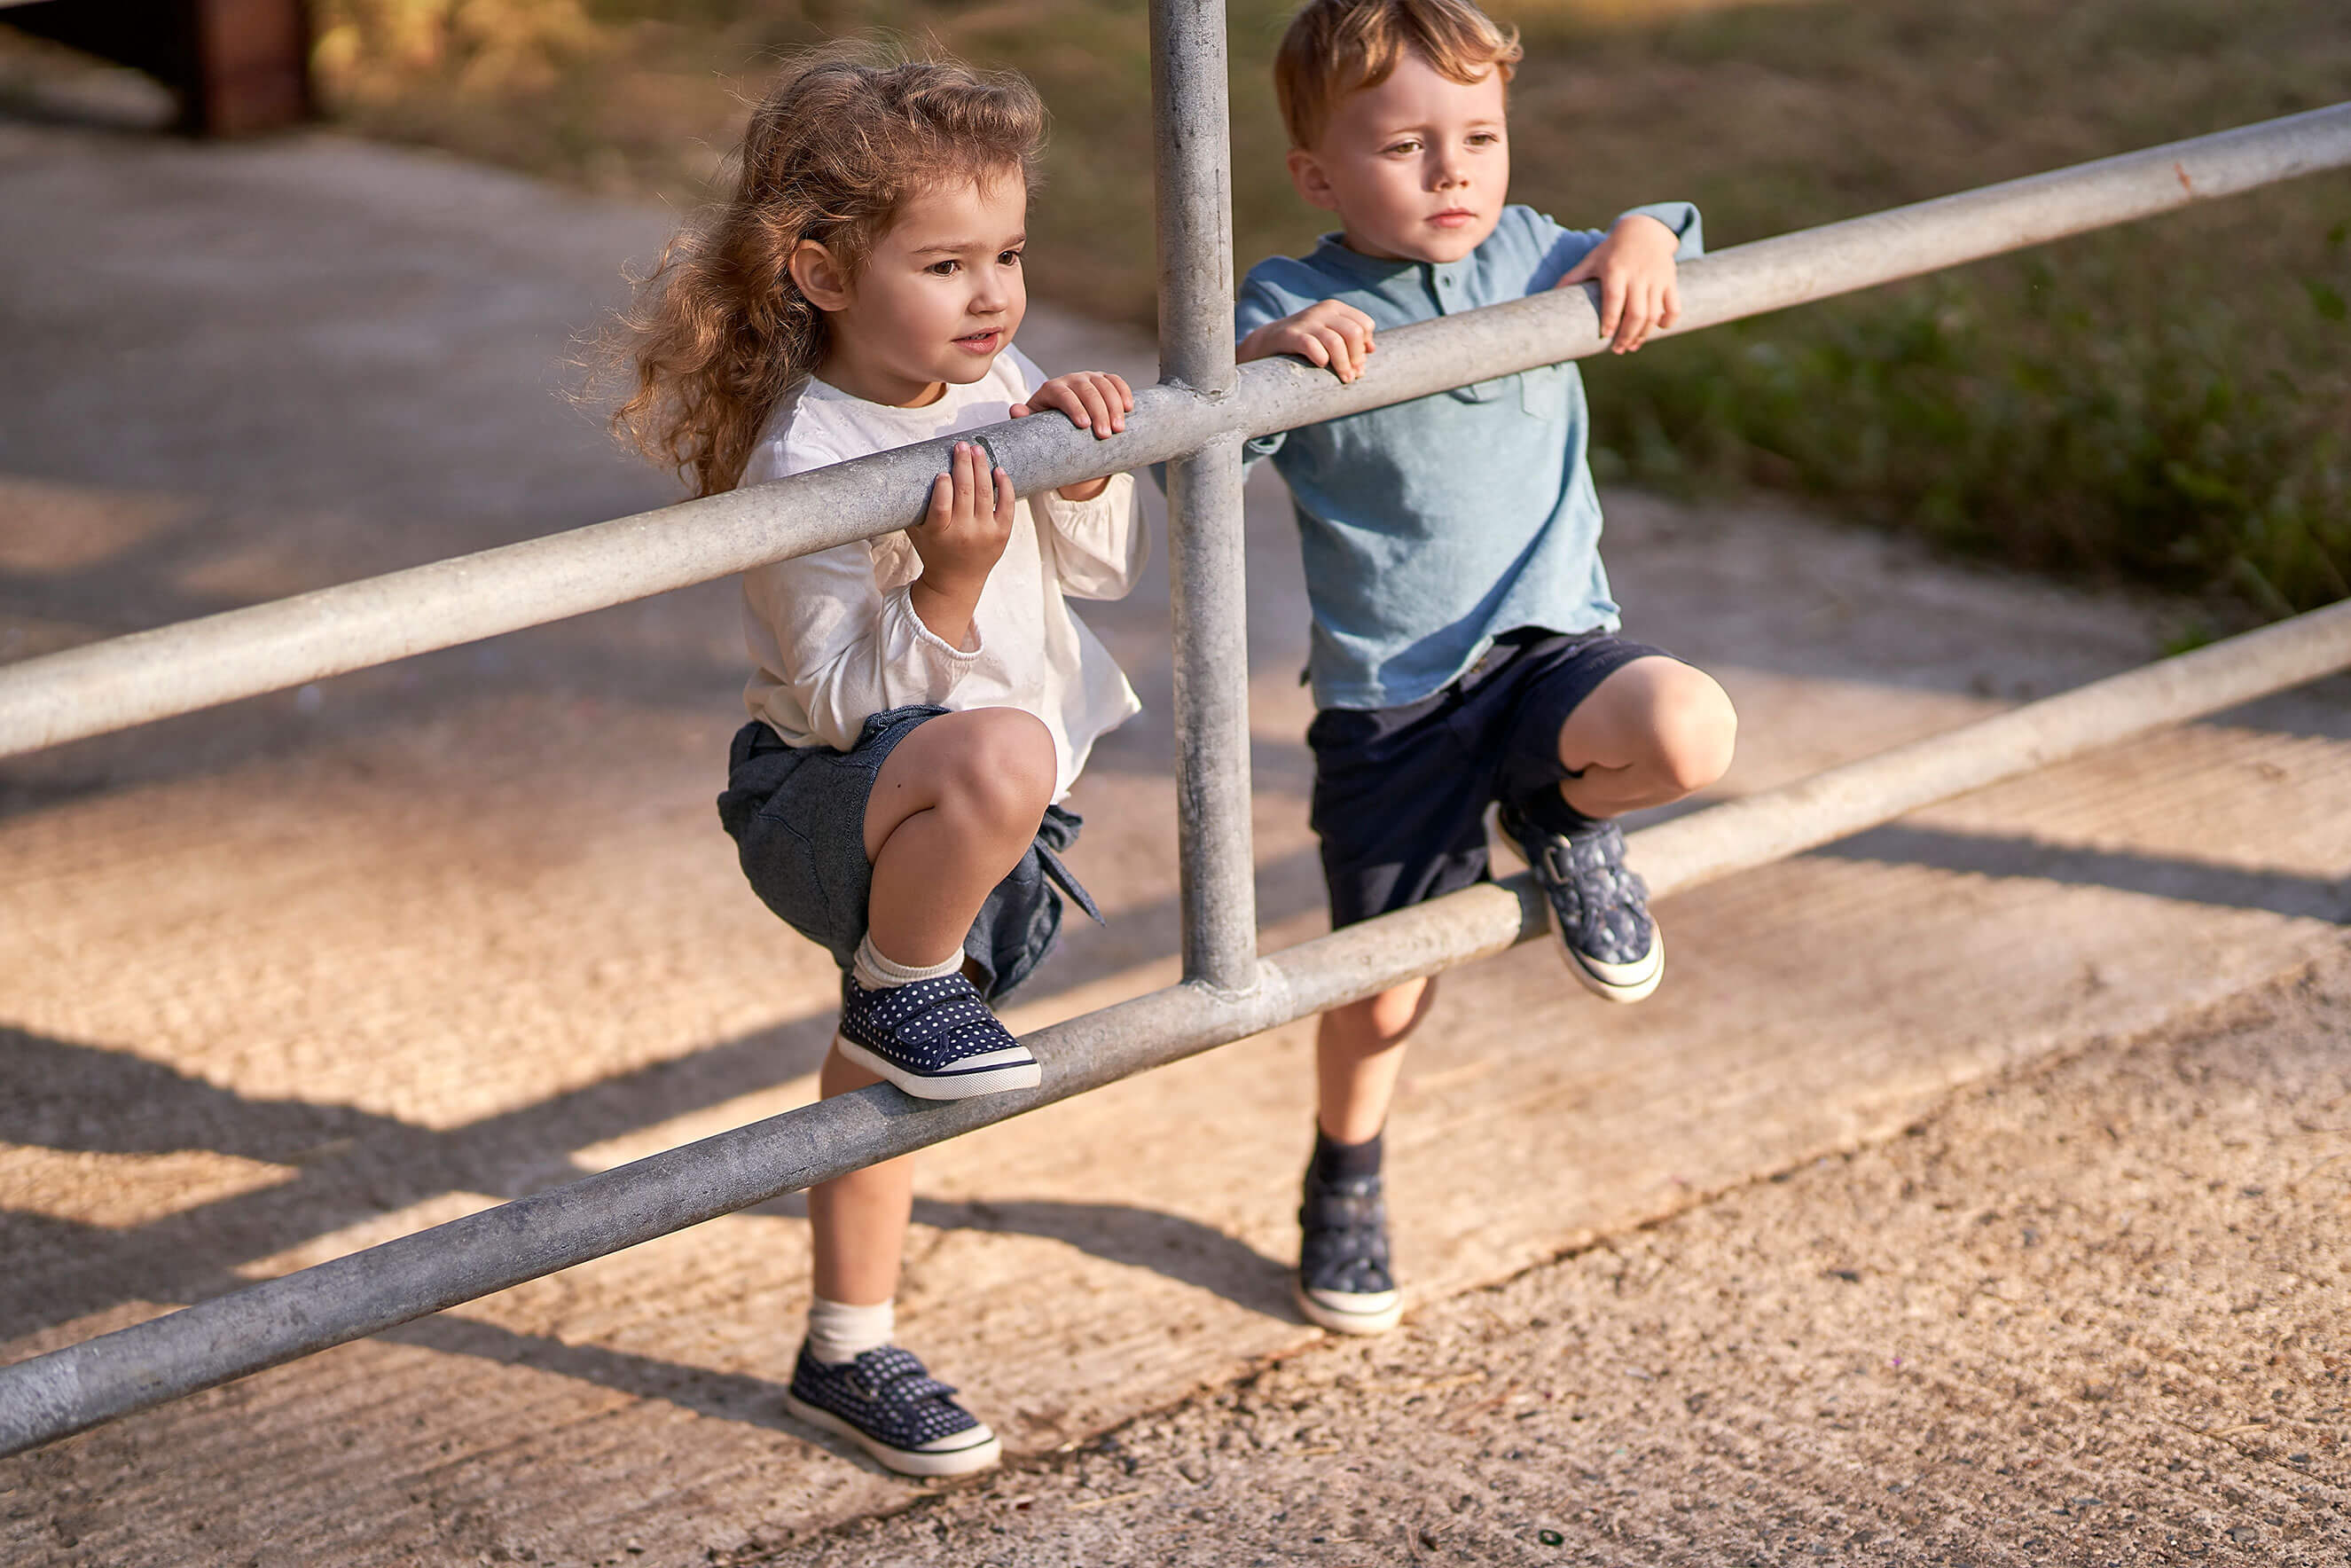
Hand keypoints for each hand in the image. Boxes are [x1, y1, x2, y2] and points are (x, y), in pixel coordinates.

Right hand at [907, 441, 1015, 645]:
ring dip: (981, 467)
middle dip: (964, 464)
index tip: (942, 471)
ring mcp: (985, 534)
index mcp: (939, 533)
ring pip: (986, 493)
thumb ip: (914, 506)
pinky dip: (1005, 485)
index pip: (941, 507)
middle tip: (961, 446)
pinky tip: (998, 470)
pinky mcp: (1002, 534)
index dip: (942, 488)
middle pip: (966, 493)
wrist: (956, 581)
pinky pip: (1007, 505)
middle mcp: (963, 533)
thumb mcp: (917, 531)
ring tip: (977, 450)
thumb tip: (904, 469)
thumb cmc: (934, 549)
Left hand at [1012, 369, 1134, 499]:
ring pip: (1104, 385)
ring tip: (1119, 429)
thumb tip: (1015, 410)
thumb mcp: (1035, 427)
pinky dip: (1124, 392)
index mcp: (1051, 389)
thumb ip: (1025, 420)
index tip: (1085, 426)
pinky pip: (1116, 381)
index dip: (1075, 407)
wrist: (1064, 428)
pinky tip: (1129, 408)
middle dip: (1099, 412)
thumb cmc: (1047, 430)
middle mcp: (1071, 380)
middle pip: (1087, 390)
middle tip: (1106, 435)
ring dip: (1114, 405)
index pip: (1063, 394)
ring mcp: (1089, 378)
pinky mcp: (1104, 381)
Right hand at [1237, 300, 1376, 382]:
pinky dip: (1321, 358)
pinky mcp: (1291, 335)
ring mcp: (1307, 322)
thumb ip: (1349, 340)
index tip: (1360, 363)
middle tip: (1354, 375)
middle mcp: (1323, 311)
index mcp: (1335, 308)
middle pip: (1354, 332)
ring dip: (1344, 364)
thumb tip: (1372, 350)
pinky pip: (1312, 346)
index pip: (1364, 324)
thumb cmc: (1303, 343)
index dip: (1366, 345)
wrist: (1267, 342)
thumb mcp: (1328, 336)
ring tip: (1345, 379)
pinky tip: (1321, 366)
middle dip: (1357, 357)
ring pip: (1336, 341)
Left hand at [1559, 214, 1681, 353]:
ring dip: (1643, 335)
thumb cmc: (1612, 250)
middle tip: (1618, 350)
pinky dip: (1667, 322)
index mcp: (1615, 270)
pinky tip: (1657, 328)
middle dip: (1627, 336)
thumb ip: (1572, 278)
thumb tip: (1549, 297)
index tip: (1605, 336)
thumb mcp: (1591, 260)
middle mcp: (1638, 275)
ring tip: (1633, 345)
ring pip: (1654, 314)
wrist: (1644, 229)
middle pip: (1636, 313)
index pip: (1614, 299)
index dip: (1610, 320)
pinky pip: (1674, 306)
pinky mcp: (1670, 280)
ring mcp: (1656, 278)